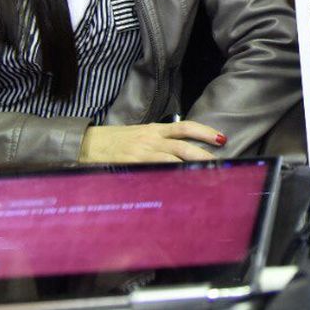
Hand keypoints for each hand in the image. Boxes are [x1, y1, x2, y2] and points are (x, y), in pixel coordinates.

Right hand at [78, 120, 225, 162]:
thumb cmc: (113, 142)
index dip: (204, 131)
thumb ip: (157, 142)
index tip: (221, 137)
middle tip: (220, 160)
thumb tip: (178, 153)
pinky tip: (182, 183)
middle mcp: (151, 138)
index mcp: (154, 129)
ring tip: (207, 173)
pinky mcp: (134, 163)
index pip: (184, 126)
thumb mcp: (138, 136)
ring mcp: (143, 151)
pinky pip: (157, 169)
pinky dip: (171, 175)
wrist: (88, 144)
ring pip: (174, 157)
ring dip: (192, 165)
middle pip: (184, 143)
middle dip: (204, 151)